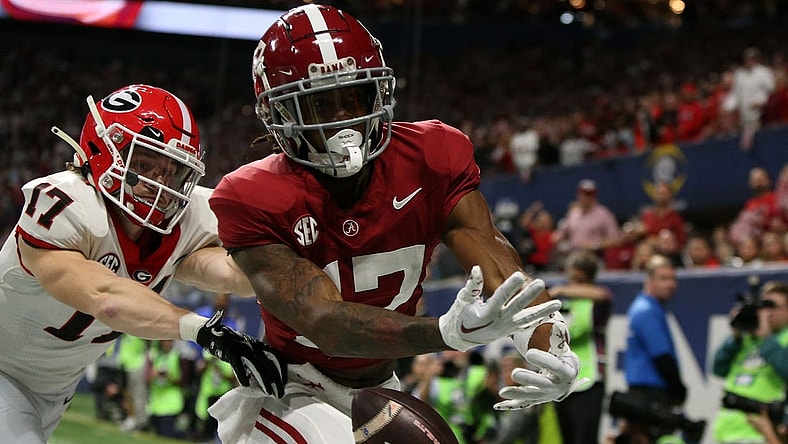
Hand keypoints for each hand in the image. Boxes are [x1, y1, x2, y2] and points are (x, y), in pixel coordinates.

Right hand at [196, 309, 286, 396]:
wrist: (214, 333)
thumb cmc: (232, 343)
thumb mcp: (248, 348)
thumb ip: (256, 358)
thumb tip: (265, 373)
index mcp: (259, 344)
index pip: (275, 356)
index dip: (282, 369)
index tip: (285, 381)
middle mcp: (253, 346)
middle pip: (268, 364)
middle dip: (276, 380)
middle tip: (280, 393)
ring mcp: (242, 349)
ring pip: (256, 366)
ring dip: (264, 380)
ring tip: (269, 392)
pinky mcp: (230, 352)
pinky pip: (237, 365)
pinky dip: (242, 375)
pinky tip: (246, 385)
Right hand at [438, 266, 560, 350]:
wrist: (461, 337)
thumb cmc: (460, 314)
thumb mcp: (463, 300)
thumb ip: (472, 285)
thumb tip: (477, 268)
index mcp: (485, 314)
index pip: (500, 298)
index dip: (510, 286)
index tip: (519, 275)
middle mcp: (498, 322)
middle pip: (517, 307)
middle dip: (529, 294)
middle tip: (541, 282)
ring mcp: (506, 328)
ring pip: (527, 318)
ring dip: (543, 310)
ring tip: (558, 303)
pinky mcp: (511, 330)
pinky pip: (527, 323)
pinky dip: (539, 317)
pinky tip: (552, 310)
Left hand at [494, 322, 586, 409]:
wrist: (565, 377)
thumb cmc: (563, 358)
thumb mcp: (563, 348)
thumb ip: (557, 338)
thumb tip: (556, 324)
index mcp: (567, 372)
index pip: (556, 366)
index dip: (544, 360)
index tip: (529, 352)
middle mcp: (558, 387)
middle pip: (543, 385)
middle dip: (529, 380)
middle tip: (514, 373)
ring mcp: (546, 396)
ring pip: (531, 396)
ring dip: (517, 394)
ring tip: (502, 392)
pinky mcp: (536, 400)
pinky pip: (523, 403)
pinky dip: (511, 404)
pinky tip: (498, 406)